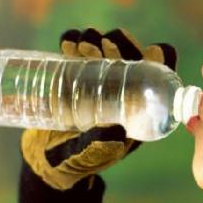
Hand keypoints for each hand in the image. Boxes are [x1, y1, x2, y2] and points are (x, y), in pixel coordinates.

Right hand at [20, 27, 177, 189]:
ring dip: (95, 38)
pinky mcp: (72, 74)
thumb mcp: (89, 156)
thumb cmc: (74, 163)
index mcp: (136, 108)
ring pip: (104, 47)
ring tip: (80, 47)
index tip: (136, 57)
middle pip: (131, 54)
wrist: (45, 160)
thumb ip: (98, 146)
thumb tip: (117, 130)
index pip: (157, 74)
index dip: (155, 58)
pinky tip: (67, 44)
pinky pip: (76, 49)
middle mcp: (121, 91)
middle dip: (119, 43)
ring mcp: (96, 80)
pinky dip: (72, 40)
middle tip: (98, 48)